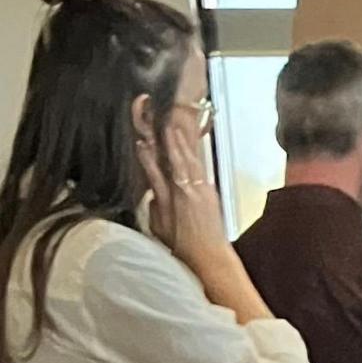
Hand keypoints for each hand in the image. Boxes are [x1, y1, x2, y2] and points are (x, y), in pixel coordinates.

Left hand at [136, 124, 273, 323]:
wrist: (210, 259)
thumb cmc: (195, 245)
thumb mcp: (175, 221)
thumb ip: (161, 205)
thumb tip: (150, 195)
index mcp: (195, 187)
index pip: (182, 156)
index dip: (173, 137)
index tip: (164, 118)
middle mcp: (194, 183)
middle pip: (180, 149)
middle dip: (168, 127)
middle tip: (156, 103)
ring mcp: (190, 188)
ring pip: (178, 153)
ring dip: (168, 131)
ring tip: (159, 109)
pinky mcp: (188, 194)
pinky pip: (177, 168)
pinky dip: (172, 150)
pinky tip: (165, 134)